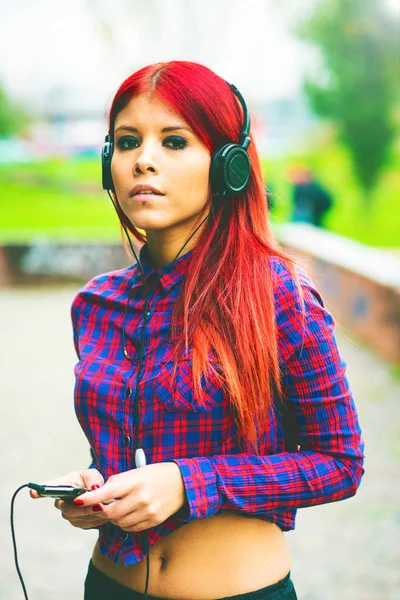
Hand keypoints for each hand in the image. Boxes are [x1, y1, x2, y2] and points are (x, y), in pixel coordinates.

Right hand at [29, 469, 108, 529]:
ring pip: (76, 518)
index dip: (39, 491)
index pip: (47, 488)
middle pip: (66, 509)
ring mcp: (68, 513)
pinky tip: (104, 513)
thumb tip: (94, 488)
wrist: (100, 495)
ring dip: (91, 514)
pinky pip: (85, 524)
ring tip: (105, 507)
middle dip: (82, 508)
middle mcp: (61, 501)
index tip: (33, 492)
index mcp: (62, 485)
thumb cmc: (91, 481)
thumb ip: (93, 479)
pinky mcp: (77, 522)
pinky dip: (96, 519)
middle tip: (97, 506)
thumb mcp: (93, 475)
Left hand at [74, 462, 188, 532]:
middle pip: (110, 512)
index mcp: (135, 482)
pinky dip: (125, 523)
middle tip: (100, 506)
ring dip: (113, 518)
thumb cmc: (157, 474)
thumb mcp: (137, 472)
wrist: (183, 483)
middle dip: (101, 510)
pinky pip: (131, 528)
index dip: (90, 498)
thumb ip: (118, 482)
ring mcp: (148, 511)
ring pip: (119, 522)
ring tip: (118, 507)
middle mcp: (141, 498)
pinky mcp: (153, 521)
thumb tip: (99, 493)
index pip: (106, 491)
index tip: (77, 500)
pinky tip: (129, 514)